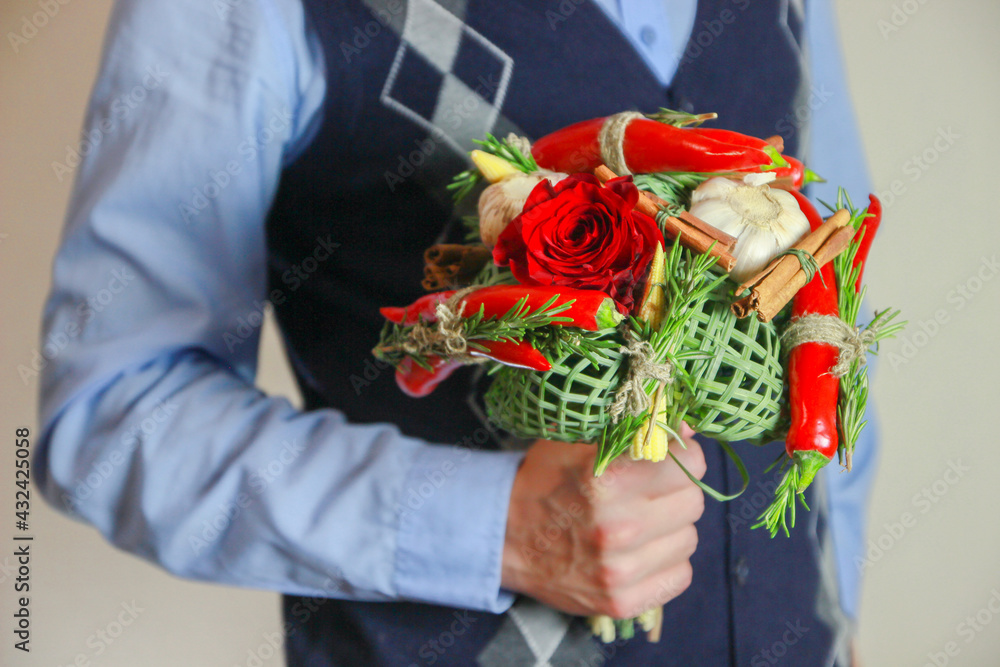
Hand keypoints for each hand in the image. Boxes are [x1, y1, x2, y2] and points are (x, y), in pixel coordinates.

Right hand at [500, 428, 705, 618]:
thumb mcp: (578, 443)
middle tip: (650, 489)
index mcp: (607, 481)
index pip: (689, 462)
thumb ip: (635, 432)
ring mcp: (620, 571)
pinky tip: (639, 551)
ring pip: (689, 539)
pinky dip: (665, 561)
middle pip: (693, 501)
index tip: (670, 456)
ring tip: (639, 521)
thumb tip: (690, 426)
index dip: (682, 454)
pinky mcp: (622, 602)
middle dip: (677, 490)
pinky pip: (680, 574)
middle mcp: (618, 528)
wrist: (504, 539)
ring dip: (671, 527)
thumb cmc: (544, 482)